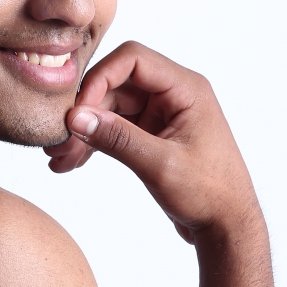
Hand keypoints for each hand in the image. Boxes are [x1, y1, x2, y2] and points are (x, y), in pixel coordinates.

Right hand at [44, 41, 259, 241]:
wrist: (227, 227)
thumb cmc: (209, 194)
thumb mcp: (160, 166)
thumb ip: (118, 139)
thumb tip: (77, 118)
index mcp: (186, 88)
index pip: (133, 60)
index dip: (99, 79)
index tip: (77, 112)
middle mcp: (173, 95)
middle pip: (116, 85)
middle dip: (85, 112)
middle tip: (58, 142)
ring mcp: (162, 115)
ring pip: (111, 109)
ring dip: (84, 131)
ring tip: (59, 158)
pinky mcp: (153, 136)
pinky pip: (116, 129)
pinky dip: (95, 143)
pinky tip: (73, 162)